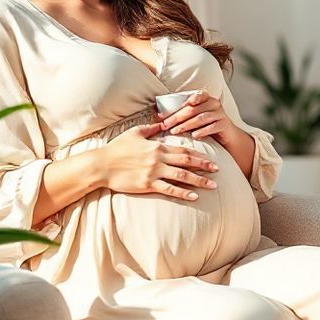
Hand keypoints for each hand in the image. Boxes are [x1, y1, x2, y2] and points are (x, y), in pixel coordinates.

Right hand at [97, 123, 218, 200]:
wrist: (102, 165)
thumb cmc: (117, 148)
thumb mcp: (134, 133)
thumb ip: (151, 129)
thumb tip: (162, 124)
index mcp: (157, 146)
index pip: (183, 150)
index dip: (199, 154)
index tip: (211, 158)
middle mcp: (158, 159)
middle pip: (187, 162)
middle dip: (204, 166)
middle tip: (218, 170)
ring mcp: (154, 173)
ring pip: (182, 176)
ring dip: (199, 180)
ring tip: (212, 186)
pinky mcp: (147, 185)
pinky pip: (169, 189)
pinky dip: (183, 193)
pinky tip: (194, 196)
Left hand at [160, 90, 239, 141]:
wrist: (230, 138)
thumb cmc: (209, 127)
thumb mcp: (198, 117)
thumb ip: (184, 114)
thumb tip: (160, 115)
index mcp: (207, 99)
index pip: (194, 96)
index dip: (181, 101)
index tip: (172, 109)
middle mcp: (214, 104)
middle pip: (193, 109)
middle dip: (177, 117)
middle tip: (165, 125)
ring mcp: (220, 114)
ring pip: (200, 118)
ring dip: (186, 125)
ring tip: (175, 131)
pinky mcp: (224, 125)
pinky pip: (212, 127)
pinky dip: (202, 131)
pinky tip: (194, 136)